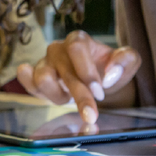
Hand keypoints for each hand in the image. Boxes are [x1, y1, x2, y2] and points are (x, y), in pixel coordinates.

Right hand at [17, 30, 140, 123]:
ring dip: (57, 96)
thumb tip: (111, 72)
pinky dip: (30, 85)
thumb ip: (126, 60)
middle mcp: (58, 49)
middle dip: (78, 94)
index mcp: (78, 40)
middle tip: (91, 115)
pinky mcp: (36, 78)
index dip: (87, 71)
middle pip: (62, 69)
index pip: (76, 48)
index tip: (100, 92)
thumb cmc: (109, 68)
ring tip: (70, 102)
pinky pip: (28, 83)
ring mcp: (44, 63)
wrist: (98, 80)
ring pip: (42, 78)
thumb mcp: (127, 61)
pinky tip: (38, 87)